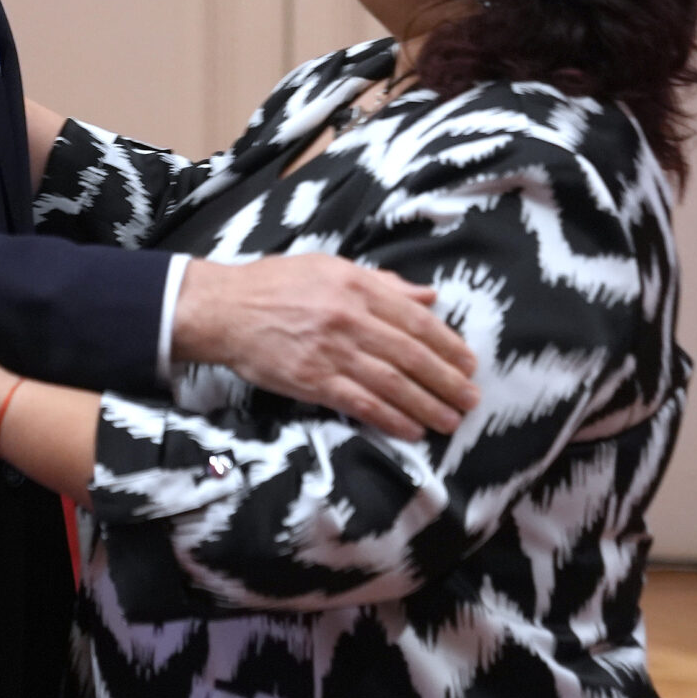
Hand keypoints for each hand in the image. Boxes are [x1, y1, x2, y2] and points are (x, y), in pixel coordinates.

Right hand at [171, 255, 478, 439]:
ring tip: (452, 421)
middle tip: (471, 399)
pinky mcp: (313, 381)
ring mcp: (332, 351)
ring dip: (427, 405)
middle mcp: (349, 318)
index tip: (469, 363)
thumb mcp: (331, 267)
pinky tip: (413, 430)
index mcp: (357, 286)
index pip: (415, 319)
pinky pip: (361, 403)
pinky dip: (391, 418)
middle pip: (411, 354)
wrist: (225, 310)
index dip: (447, 344)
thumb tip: (429, 296)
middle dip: (446, 380)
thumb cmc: (277, 285)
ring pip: (392, 383)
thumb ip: (382, 284)